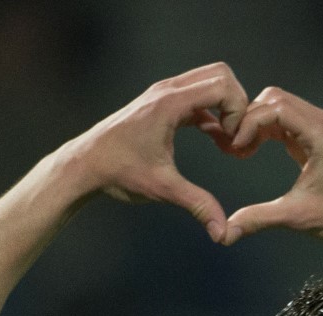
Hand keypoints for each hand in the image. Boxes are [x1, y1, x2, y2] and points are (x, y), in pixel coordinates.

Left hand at [66, 63, 248, 241]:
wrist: (84, 165)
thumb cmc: (117, 173)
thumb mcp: (162, 189)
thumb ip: (197, 205)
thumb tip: (222, 233)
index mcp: (169, 103)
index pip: (222, 85)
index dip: (238, 111)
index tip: (233, 142)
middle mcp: (167, 91)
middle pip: (220, 75)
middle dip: (237, 103)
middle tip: (235, 137)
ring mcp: (163, 95)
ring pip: (209, 82)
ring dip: (225, 107)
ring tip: (227, 141)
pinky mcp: (161, 104)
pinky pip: (197, 97)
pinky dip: (212, 112)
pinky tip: (215, 139)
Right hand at [219, 87, 322, 247]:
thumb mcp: (295, 216)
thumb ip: (258, 219)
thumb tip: (225, 234)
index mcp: (320, 134)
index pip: (276, 107)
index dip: (250, 123)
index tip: (236, 148)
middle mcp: (322, 122)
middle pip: (274, 98)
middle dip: (249, 118)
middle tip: (235, 147)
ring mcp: (320, 126)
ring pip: (278, 105)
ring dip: (256, 122)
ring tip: (242, 150)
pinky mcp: (315, 135)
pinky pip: (285, 119)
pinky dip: (265, 129)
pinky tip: (252, 149)